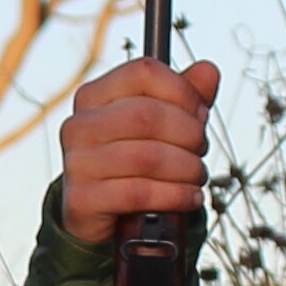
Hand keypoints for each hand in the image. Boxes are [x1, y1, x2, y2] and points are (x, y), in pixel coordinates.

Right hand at [56, 57, 219, 240]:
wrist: (99, 215)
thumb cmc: (132, 163)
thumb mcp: (159, 126)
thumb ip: (183, 97)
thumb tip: (208, 70)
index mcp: (94, 96)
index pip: (143, 72)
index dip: (183, 91)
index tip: (201, 113)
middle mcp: (80, 125)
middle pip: (148, 115)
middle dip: (189, 134)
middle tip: (201, 149)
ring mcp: (76, 162)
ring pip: (147, 158)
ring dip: (187, 168)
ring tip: (197, 176)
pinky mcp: (82, 200)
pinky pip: (140, 193)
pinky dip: (175, 195)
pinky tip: (189, 197)